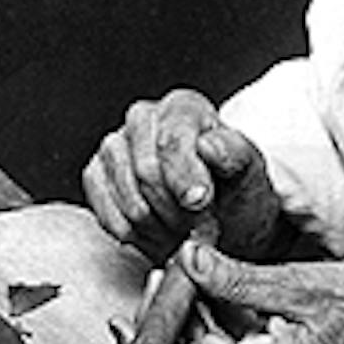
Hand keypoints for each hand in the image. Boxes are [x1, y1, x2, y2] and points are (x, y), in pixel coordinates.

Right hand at [82, 88, 282, 266]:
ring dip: (160, 227)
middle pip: (145, 172)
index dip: (184, 176)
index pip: (171, 140)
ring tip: (182, 231)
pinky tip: (158, 234)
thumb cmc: (235, 190)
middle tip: (199, 226)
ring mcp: (113, 147)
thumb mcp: (249, 173)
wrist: (220, 216)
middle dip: (176, 208)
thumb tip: (207, 145)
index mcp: (183, 107)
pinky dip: (137, 236)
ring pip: (127, 199)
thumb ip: (234, 156)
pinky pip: (108, 216)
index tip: (200, 203)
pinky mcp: (94, 177)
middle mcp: (142, 118)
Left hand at [127, 242, 343, 343]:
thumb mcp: (302, 285)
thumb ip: (238, 280)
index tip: (158, 283)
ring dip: (186, 319)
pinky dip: (210, 322)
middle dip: (164, 321)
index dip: (154, 330)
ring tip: (187, 270)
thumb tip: (187, 260)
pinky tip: (212, 288)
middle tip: (166, 271)